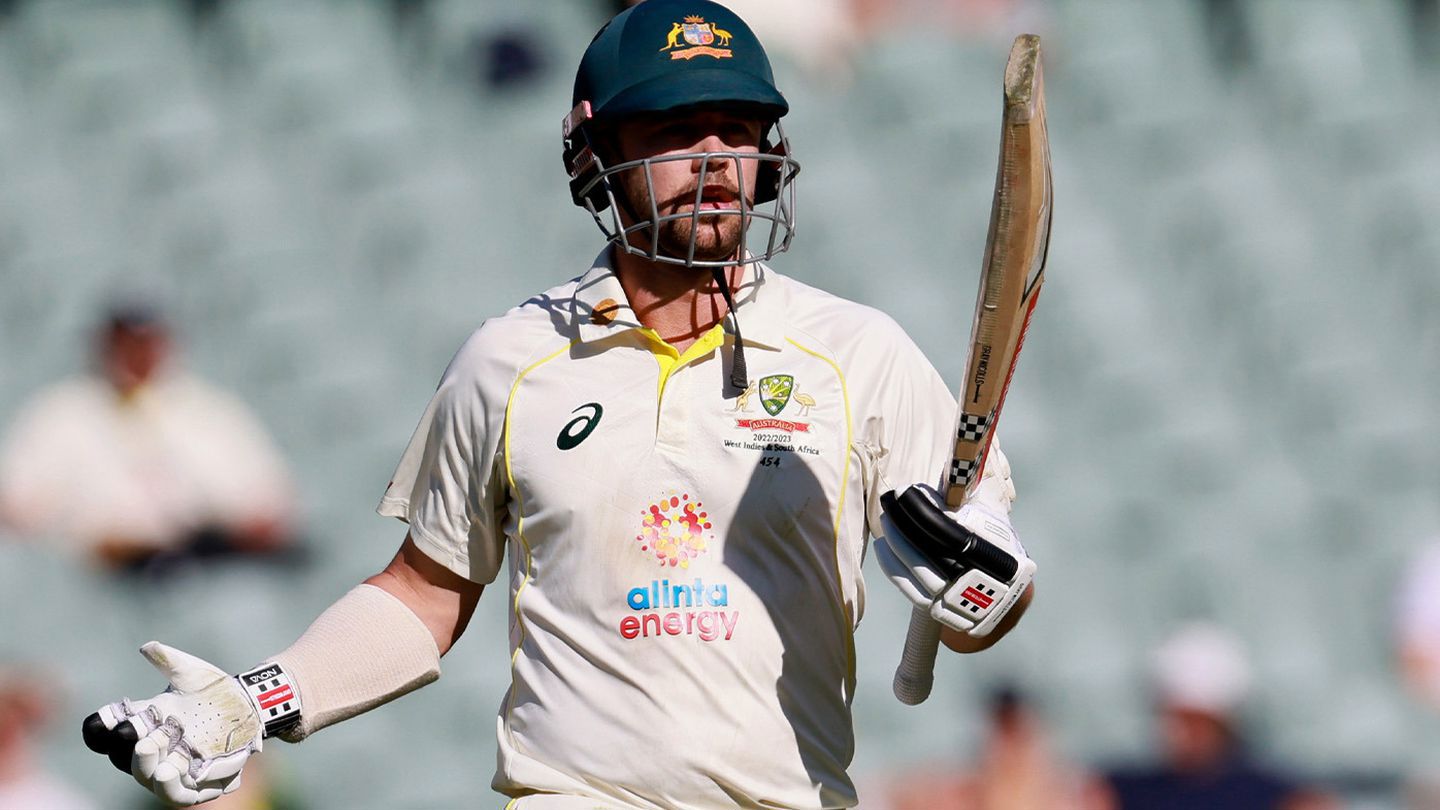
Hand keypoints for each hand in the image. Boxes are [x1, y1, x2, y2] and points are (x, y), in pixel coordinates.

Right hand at [82, 643, 275, 805]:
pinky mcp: (197, 784)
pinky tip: (170, 772)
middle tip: (138, 736)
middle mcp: (152, 751)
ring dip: (147, 769)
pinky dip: (172, 786)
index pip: (109, 733)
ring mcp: (173, 769)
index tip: (103, 720)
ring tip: (150, 756)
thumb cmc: (213, 689)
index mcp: (142, 726)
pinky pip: (180, 794)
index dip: (100, 728)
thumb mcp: (190, 673)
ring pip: (150, 779)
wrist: (249, 705)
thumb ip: (168, 660)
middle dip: (129, 749)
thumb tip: (147, 647)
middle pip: (126, 758)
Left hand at [875, 470, 1033, 637]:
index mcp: (995, 553)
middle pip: (930, 551)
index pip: (947, 530)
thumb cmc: (994, 545)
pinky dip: (893, 568)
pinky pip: (911, 591)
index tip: (903, 493)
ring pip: (918, 573)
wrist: (1009, 593)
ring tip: (886, 522)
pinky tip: (883, 548)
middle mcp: (979, 581)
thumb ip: (963, 501)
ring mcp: (960, 599)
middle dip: (904, 525)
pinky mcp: (943, 612)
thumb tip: (938, 475)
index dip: (922, 510)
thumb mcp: (988, 521)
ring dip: (896, 545)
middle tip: (889, 504)